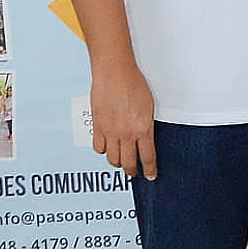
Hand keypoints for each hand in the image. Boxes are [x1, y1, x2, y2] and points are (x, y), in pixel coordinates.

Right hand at [90, 62, 155, 179]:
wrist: (114, 72)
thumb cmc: (134, 84)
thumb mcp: (149, 107)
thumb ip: (146, 126)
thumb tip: (145, 139)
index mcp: (143, 128)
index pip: (147, 157)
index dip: (149, 169)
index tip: (150, 175)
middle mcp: (126, 133)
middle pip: (128, 162)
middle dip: (132, 170)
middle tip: (134, 172)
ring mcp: (110, 131)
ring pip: (112, 158)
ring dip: (117, 161)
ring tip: (121, 159)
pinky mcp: (97, 126)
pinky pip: (98, 147)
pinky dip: (103, 150)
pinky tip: (107, 146)